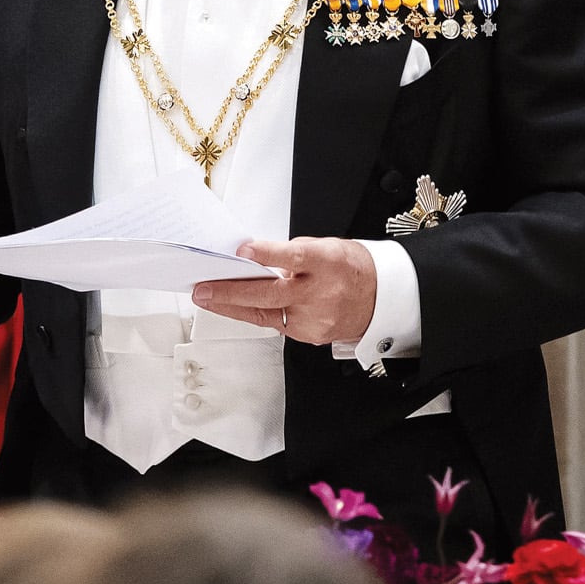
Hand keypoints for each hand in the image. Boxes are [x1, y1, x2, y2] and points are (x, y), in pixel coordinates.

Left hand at [190, 237, 376, 344]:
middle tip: (203, 288)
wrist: (381, 298)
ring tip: (207, 298)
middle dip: (231, 292)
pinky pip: (274, 324)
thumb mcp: (325, 248)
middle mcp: (322, 293)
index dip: (268, 253)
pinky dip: (253, 314)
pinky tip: (233, 308)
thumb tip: (253, 258)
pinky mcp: (310, 335)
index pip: (295, 257)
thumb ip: (291, 254)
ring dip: (232, 306)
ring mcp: (316, 318)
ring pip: (265, 313)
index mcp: (327, 263)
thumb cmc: (349, 268)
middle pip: (272, 294)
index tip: (243, 250)